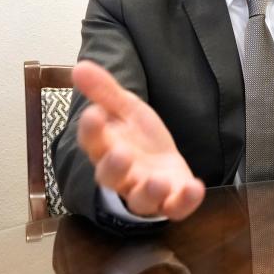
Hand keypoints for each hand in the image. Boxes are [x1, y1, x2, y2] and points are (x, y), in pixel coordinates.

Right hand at [73, 61, 204, 219]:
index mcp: (105, 149)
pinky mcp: (170, 201)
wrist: (162, 162)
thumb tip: (79, 66)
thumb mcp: (124, 108)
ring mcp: (145, 191)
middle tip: (121, 153)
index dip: (91, 129)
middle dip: (114, 167)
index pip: (92, 142)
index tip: (94, 113)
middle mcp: (121, 175)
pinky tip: (195, 187)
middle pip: (110, 177)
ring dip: (149, 191)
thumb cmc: (137, 137)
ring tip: (157, 180)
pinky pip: (175, 208)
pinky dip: (184, 201)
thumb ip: (104, 91)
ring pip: (140, 199)